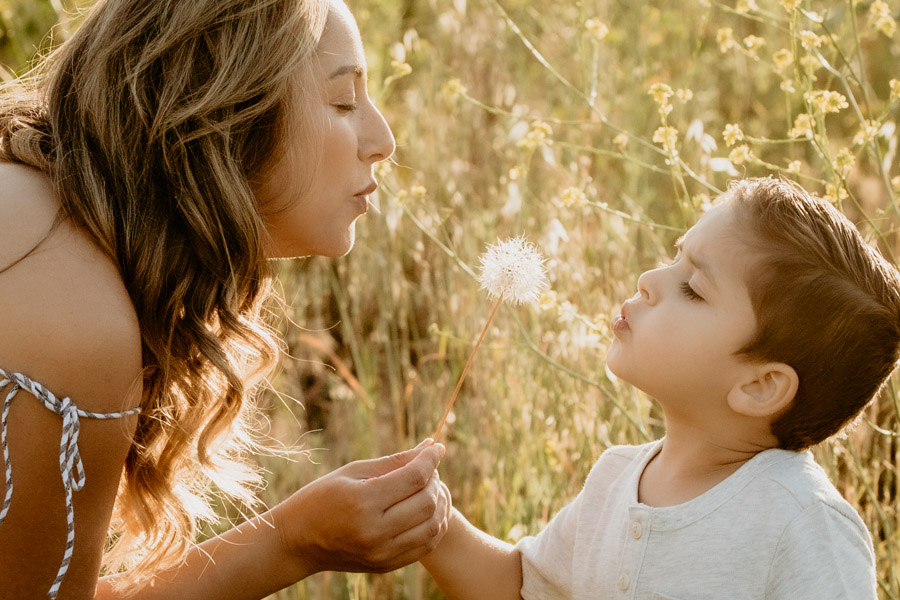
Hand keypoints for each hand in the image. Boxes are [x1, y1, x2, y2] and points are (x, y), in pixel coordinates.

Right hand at [273, 440, 451, 575]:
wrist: (298, 541)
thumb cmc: (322, 497)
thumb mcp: (354, 472)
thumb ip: (395, 461)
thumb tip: (430, 446)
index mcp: (362, 502)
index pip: (413, 478)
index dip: (430, 460)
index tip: (437, 447)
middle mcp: (374, 531)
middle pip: (426, 502)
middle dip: (434, 480)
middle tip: (427, 468)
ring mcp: (381, 553)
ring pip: (432, 526)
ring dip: (439, 503)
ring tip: (428, 488)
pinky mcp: (386, 566)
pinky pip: (425, 546)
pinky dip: (434, 525)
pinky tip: (427, 510)